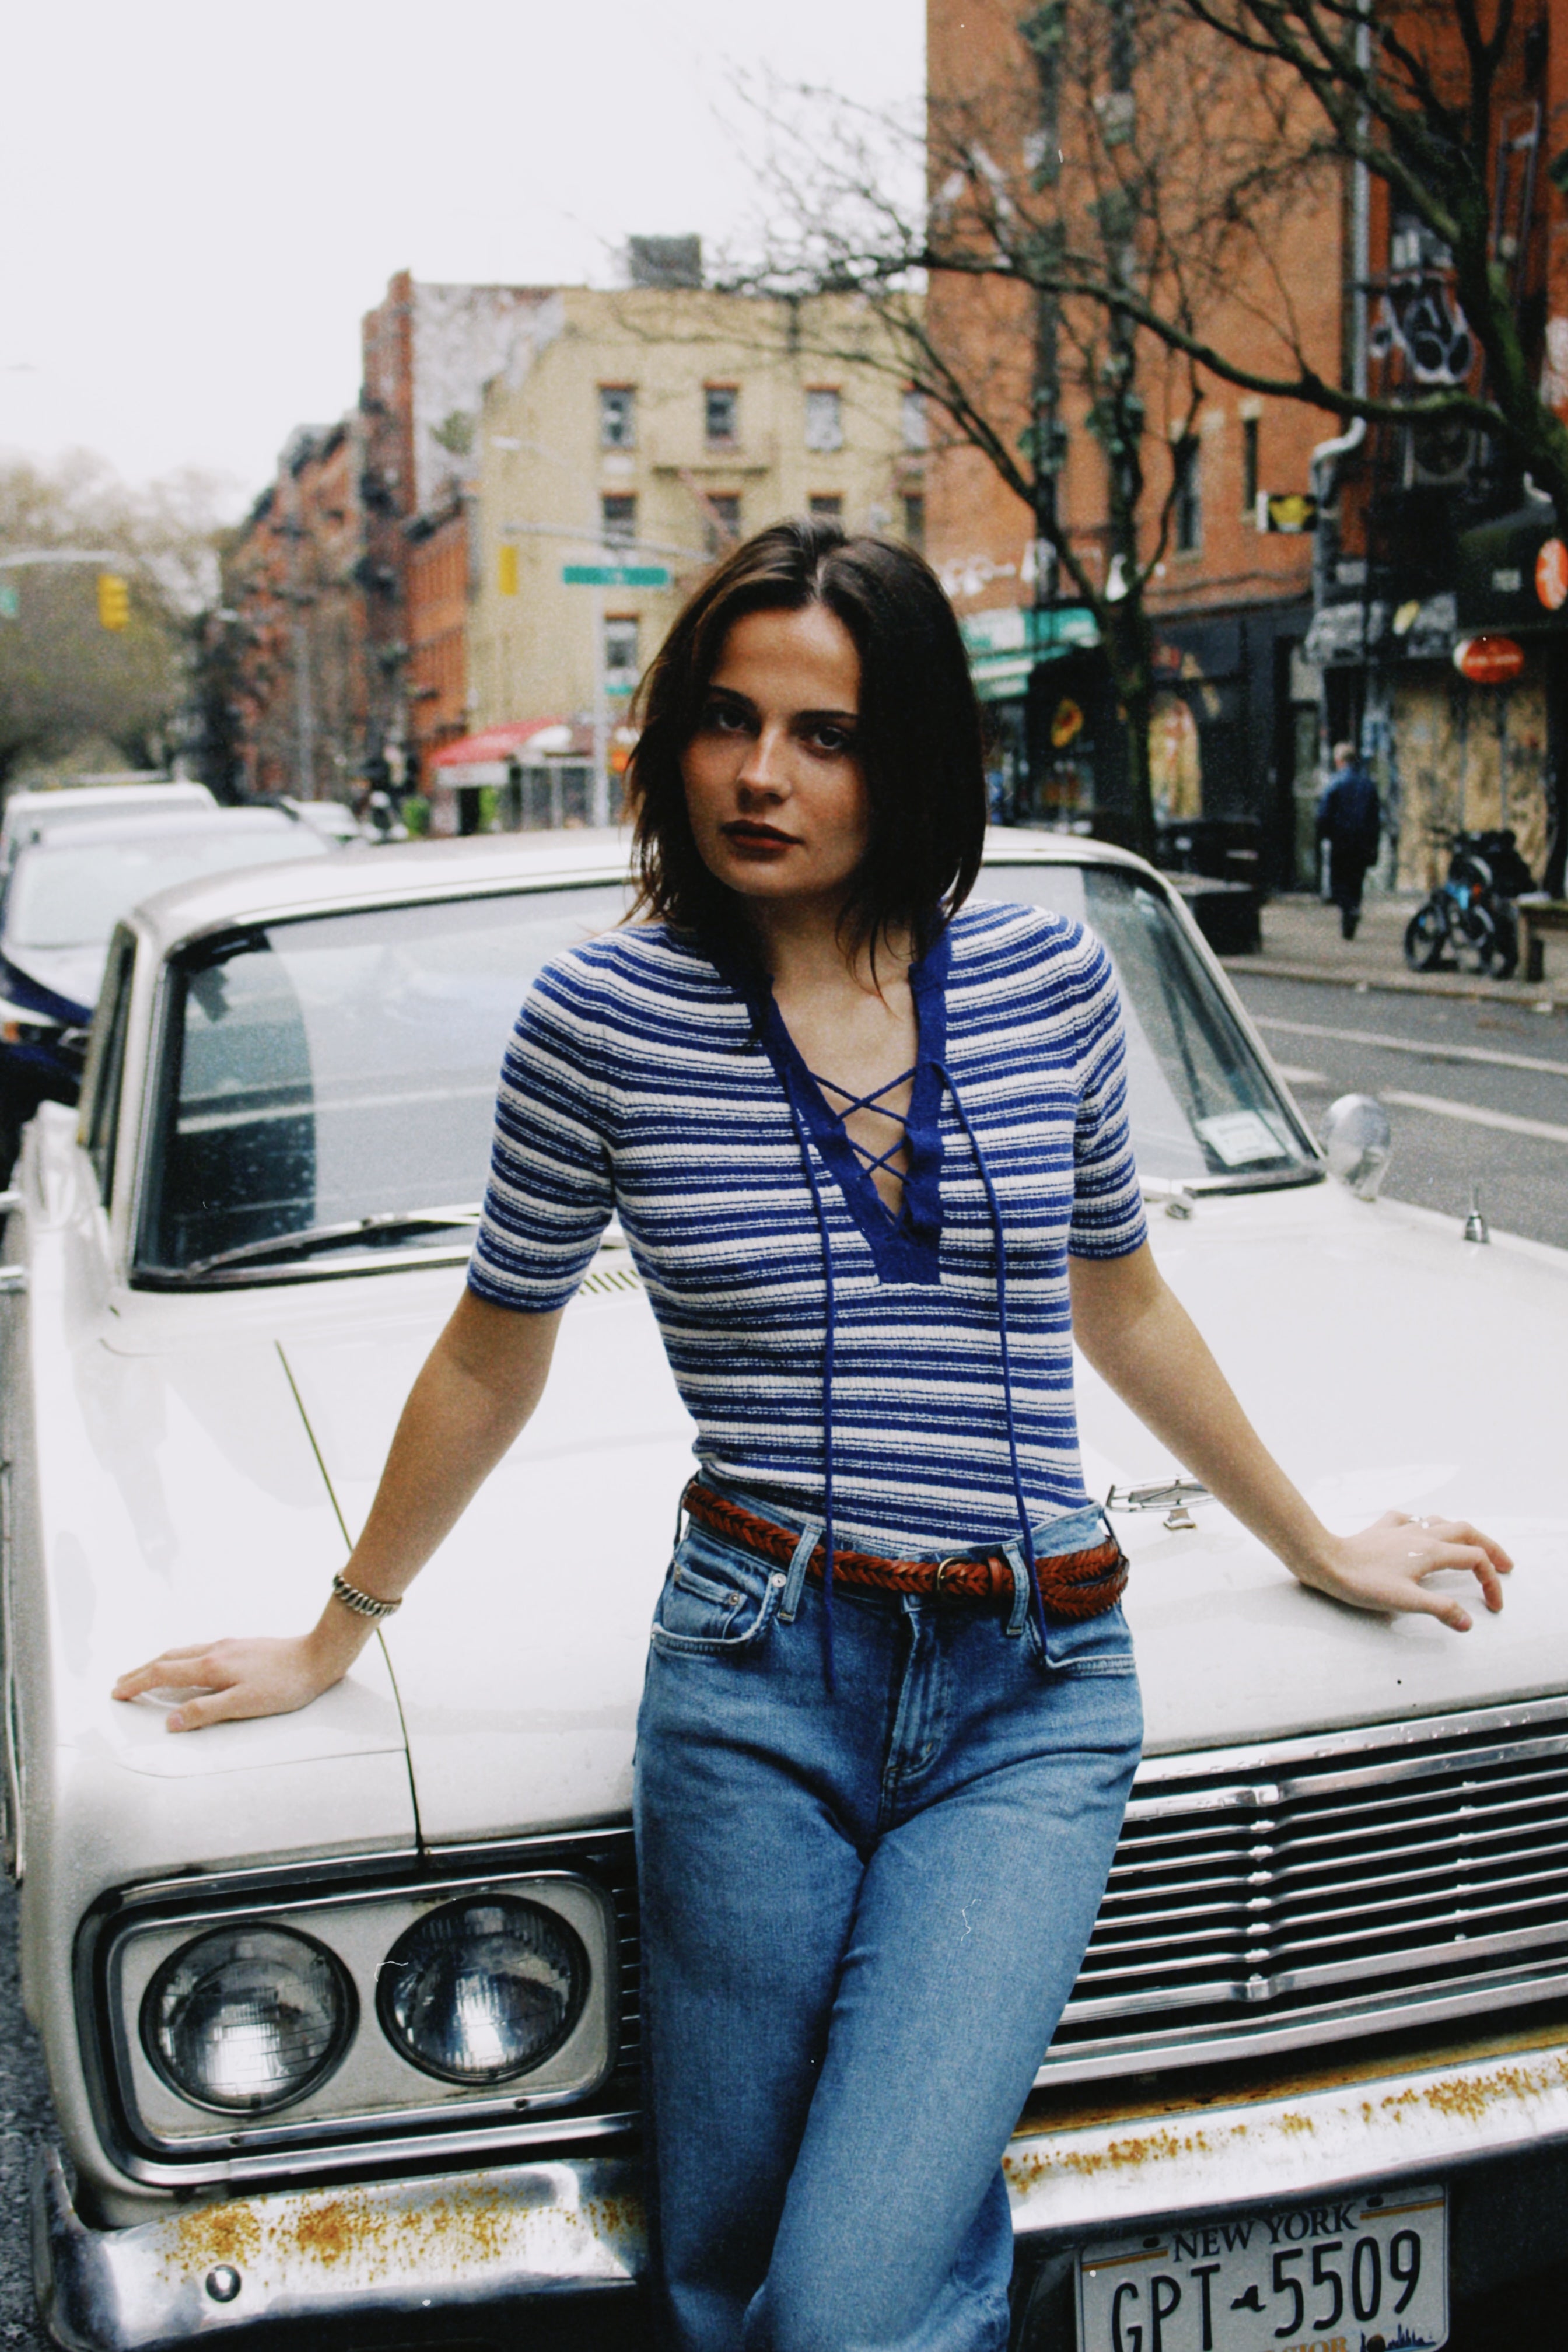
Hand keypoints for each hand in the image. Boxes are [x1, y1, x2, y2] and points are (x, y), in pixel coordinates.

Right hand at [112, 1624, 361, 1731]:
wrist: (318, 1656)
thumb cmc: (285, 1684)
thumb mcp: (243, 1705)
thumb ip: (205, 1713)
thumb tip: (170, 1722)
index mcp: (211, 1666)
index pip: (163, 1674)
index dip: (138, 1684)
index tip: (118, 1693)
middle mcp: (215, 1651)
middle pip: (167, 1659)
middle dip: (141, 1672)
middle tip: (121, 1683)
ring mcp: (229, 1646)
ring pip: (183, 1652)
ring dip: (159, 1663)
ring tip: (147, 1673)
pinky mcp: (242, 1647)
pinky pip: (199, 1650)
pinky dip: (180, 1658)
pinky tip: (188, 1664)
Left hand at [1299, 1511, 1512, 1631]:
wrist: (1326, 1561)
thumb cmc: (1363, 1582)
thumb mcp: (1406, 1601)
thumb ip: (1440, 1609)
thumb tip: (1468, 1621)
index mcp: (1431, 1551)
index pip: (1475, 1559)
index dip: (1491, 1581)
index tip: (1492, 1605)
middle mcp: (1420, 1534)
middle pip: (1467, 1531)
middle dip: (1489, 1547)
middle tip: (1504, 1564)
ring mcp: (1401, 1529)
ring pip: (1442, 1521)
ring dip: (1462, 1533)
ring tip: (1471, 1546)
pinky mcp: (1382, 1529)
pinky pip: (1409, 1519)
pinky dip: (1423, 1524)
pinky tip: (1419, 1531)